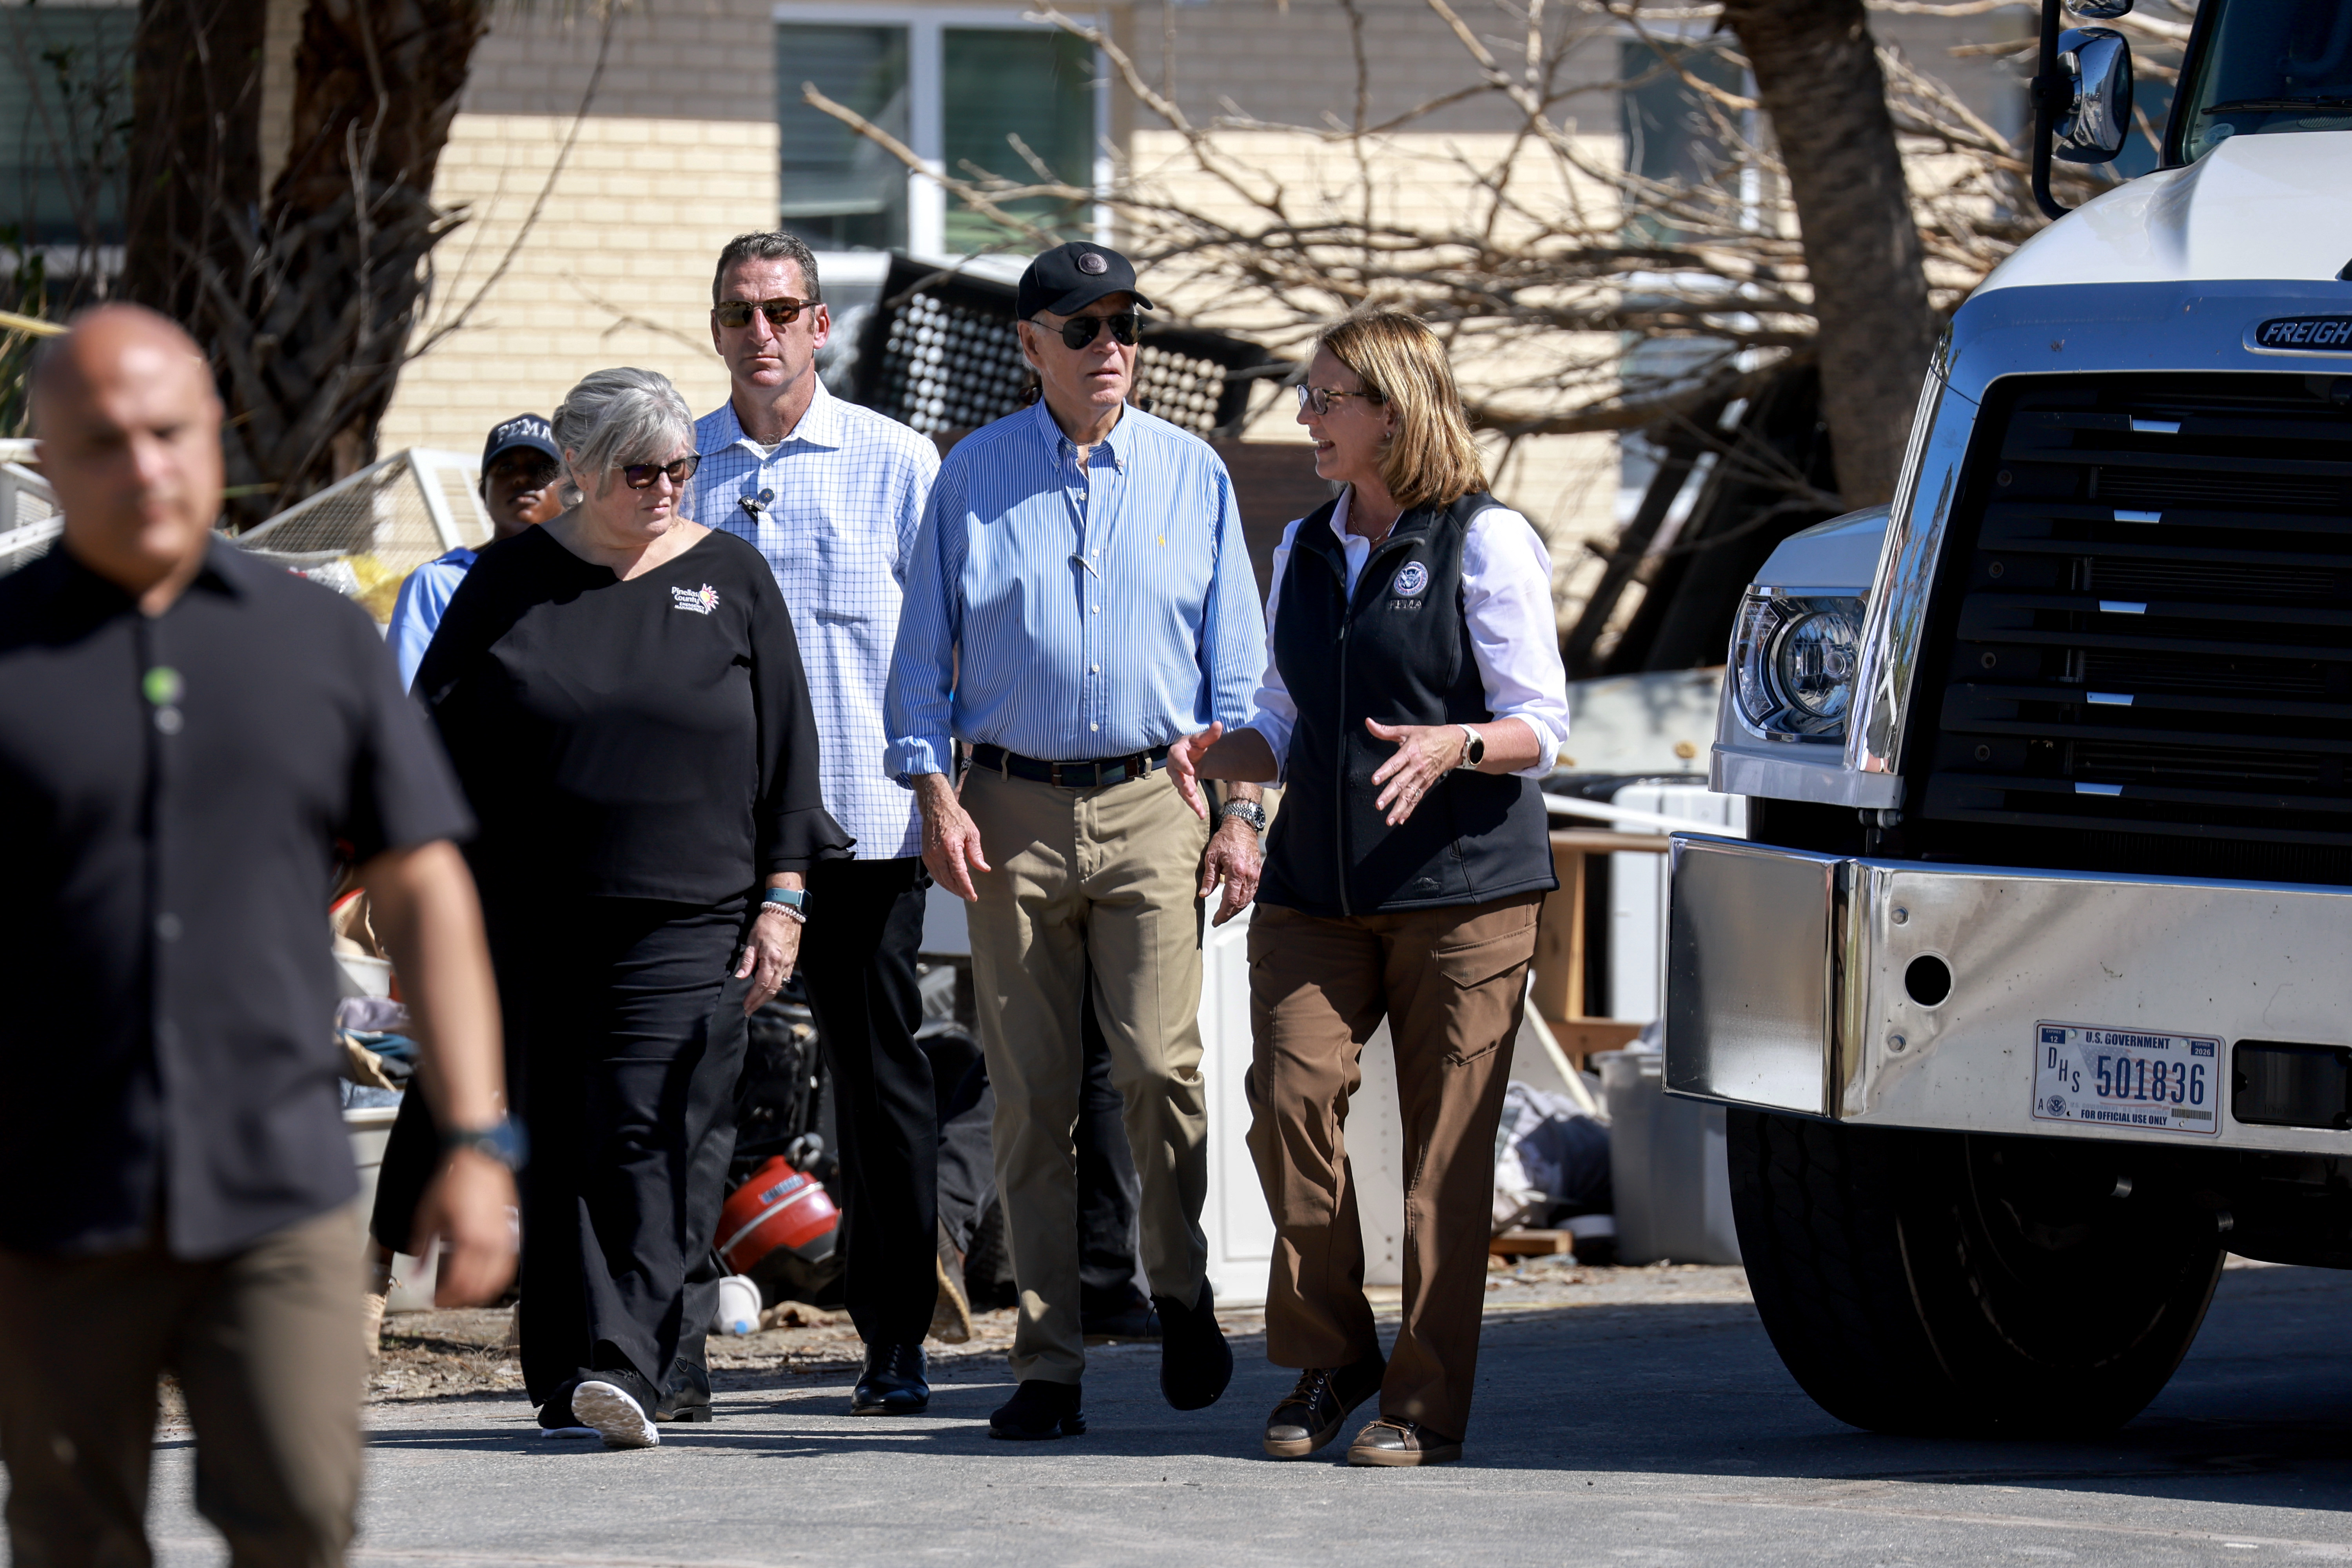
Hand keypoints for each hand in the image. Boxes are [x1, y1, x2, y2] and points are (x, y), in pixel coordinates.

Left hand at [413, 1148, 517, 1307]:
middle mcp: (489, 1242)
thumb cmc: (453, 1182)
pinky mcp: (510, 1231)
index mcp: (467, 1240)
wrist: (477, 1158)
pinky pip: (507, 1264)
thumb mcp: (427, 1216)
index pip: (458, 1283)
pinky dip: (496, 1277)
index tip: (434, 1300)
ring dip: (480, 1291)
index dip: (445, 1297)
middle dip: (460, 1298)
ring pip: (497, 1279)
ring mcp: (503, 1237)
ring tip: (465, 1292)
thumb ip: (421, 1249)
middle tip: (446, 1299)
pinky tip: (485, 1277)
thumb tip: (417, 1273)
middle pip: (478, 1286)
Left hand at [735, 908, 801, 1013]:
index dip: (752, 998)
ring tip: (756, 1003)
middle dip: (759, 1002)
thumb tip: (740, 977)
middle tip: (748, 1011)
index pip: (761, 985)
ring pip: (779, 986)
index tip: (744, 1006)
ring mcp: (789, 964)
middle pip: (771, 990)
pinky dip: (775, 988)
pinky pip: (784, 980)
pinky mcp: (792, 961)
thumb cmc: (767, 924)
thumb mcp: (752, 940)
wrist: (786, 912)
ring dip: (767, 997)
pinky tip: (768, 991)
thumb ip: (747, 960)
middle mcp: (782, 964)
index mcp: (771, 959)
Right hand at [917, 772, 991, 901]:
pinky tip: (950, 882)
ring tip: (961, 892)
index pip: (959, 874)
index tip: (973, 896)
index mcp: (950, 847)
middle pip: (948, 880)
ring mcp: (929, 855)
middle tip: (969, 896)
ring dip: (950, 888)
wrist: (936, 807)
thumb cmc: (956, 818)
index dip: (966, 888)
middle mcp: (937, 854)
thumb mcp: (971, 833)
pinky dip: (942, 880)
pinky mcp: (925, 855)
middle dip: (959, 891)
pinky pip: (934, 873)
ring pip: (940, 879)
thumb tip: (984, 869)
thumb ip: (976, 853)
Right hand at [1165, 721, 1223, 819]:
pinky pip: (1187, 797)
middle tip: (1190, 791)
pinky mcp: (1184, 787)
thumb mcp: (1202, 739)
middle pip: (1177, 776)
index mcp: (1177, 752)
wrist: (1192, 754)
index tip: (1191, 771)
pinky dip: (1194, 805)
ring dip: (1189, 799)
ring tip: (1198, 808)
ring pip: (1182, 790)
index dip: (1182, 764)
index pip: (1177, 758)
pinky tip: (1201, 814)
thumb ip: (1210, 734)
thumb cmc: (1195, 745)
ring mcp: (1178, 778)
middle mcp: (1174, 766)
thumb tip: (1219, 725)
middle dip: (1183, 784)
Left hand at [1197, 812, 1261, 926]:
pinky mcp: (1258, 872)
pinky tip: (1237, 903)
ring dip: (1237, 909)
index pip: (1231, 899)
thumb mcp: (1211, 857)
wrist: (1242, 826)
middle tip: (1219, 919)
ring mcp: (1256, 874)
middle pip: (1241, 902)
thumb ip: (1209, 877)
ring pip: (1248, 898)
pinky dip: (1245, 900)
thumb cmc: (1225, 838)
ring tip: (1226, 914)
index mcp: (1236, 871)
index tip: (1216, 920)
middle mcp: (1249, 875)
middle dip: (1229, 913)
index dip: (1223, 913)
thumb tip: (1203, 894)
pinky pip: (1253, 891)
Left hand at [1365, 718, 1468, 825]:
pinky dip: (1409, 809)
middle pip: (1401, 782)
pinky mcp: (1426, 784)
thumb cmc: (1428, 736)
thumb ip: (1386, 731)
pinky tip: (1401, 819)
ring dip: (1399, 808)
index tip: (1375, 780)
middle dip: (1390, 795)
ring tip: (1389, 820)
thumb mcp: (1408, 730)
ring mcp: (1422, 777)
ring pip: (1409, 795)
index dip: (1385, 772)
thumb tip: (1368, 723)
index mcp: (1410, 752)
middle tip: (1379, 805)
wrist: (1454, 744)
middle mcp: (1416, 767)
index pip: (1395, 763)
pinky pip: (1417, 798)